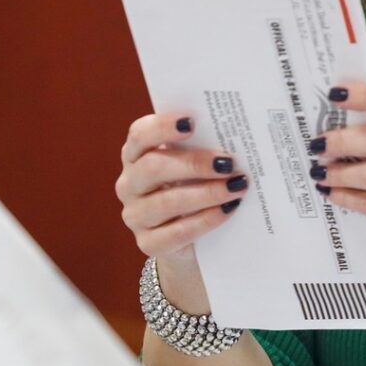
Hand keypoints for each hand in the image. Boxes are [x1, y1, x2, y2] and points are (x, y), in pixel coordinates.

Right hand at [116, 114, 248, 265]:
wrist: (193, 243)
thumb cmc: (196, 192)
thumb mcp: (196, 169)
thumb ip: (204, 151)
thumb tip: (236, 138)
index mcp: (136, 157)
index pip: (139, 135)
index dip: (162, 127)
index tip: (192, 122)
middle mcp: (129, 184)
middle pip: (153, 167)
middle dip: (194, 163)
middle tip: (228, 163)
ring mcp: (135, 215)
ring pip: (166, 202)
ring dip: (207, 193)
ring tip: (237, 187)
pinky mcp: (148, 243)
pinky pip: (177, 232)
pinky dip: (206, 219)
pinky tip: (228, 210)